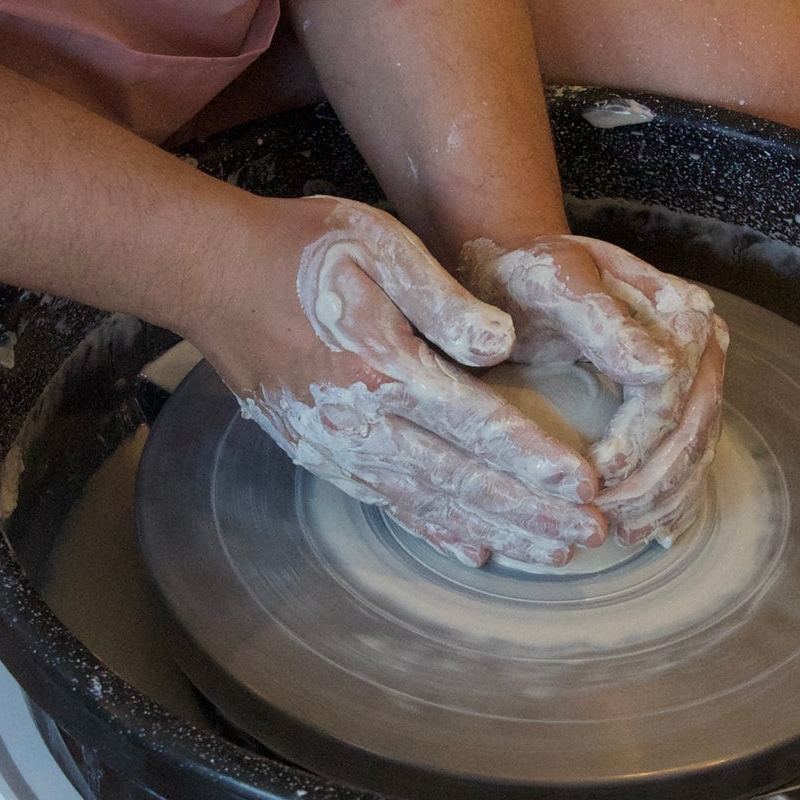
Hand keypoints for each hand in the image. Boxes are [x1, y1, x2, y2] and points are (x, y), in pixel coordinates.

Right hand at [197, 196, 605, 566]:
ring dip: (493, 529)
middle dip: (530, 512)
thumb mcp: (377, 245)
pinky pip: (385, 501)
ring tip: (549, 553)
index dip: (534, 458)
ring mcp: (336, 444)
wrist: (209, 275)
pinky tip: (470, 547)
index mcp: (385, 366)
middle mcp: (362, 420)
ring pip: (428, 501)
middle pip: (462, 478)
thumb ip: (443, 298)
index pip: (477, 424)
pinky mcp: (318, 451)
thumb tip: (502, 346)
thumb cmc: (300, 251)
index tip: (585, 487)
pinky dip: (432, 527)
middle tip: (590, 540)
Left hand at [458, 234, 727, 545]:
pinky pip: (689, 460)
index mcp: (678, 307)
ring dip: (663, 499)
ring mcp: (696, 375)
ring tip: (622, 530)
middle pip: (693, 427)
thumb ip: (602, 320)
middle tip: (604, 515)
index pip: (673, 389)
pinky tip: (648, 530)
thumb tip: (662, 367)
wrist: (521, 273)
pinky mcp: (679, 402)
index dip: (641, 437)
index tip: (600, 470)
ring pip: (697, 451)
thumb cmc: (529, 276)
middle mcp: (700, 342)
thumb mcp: (555, 284)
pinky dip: (673, 500)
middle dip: (652, 481)